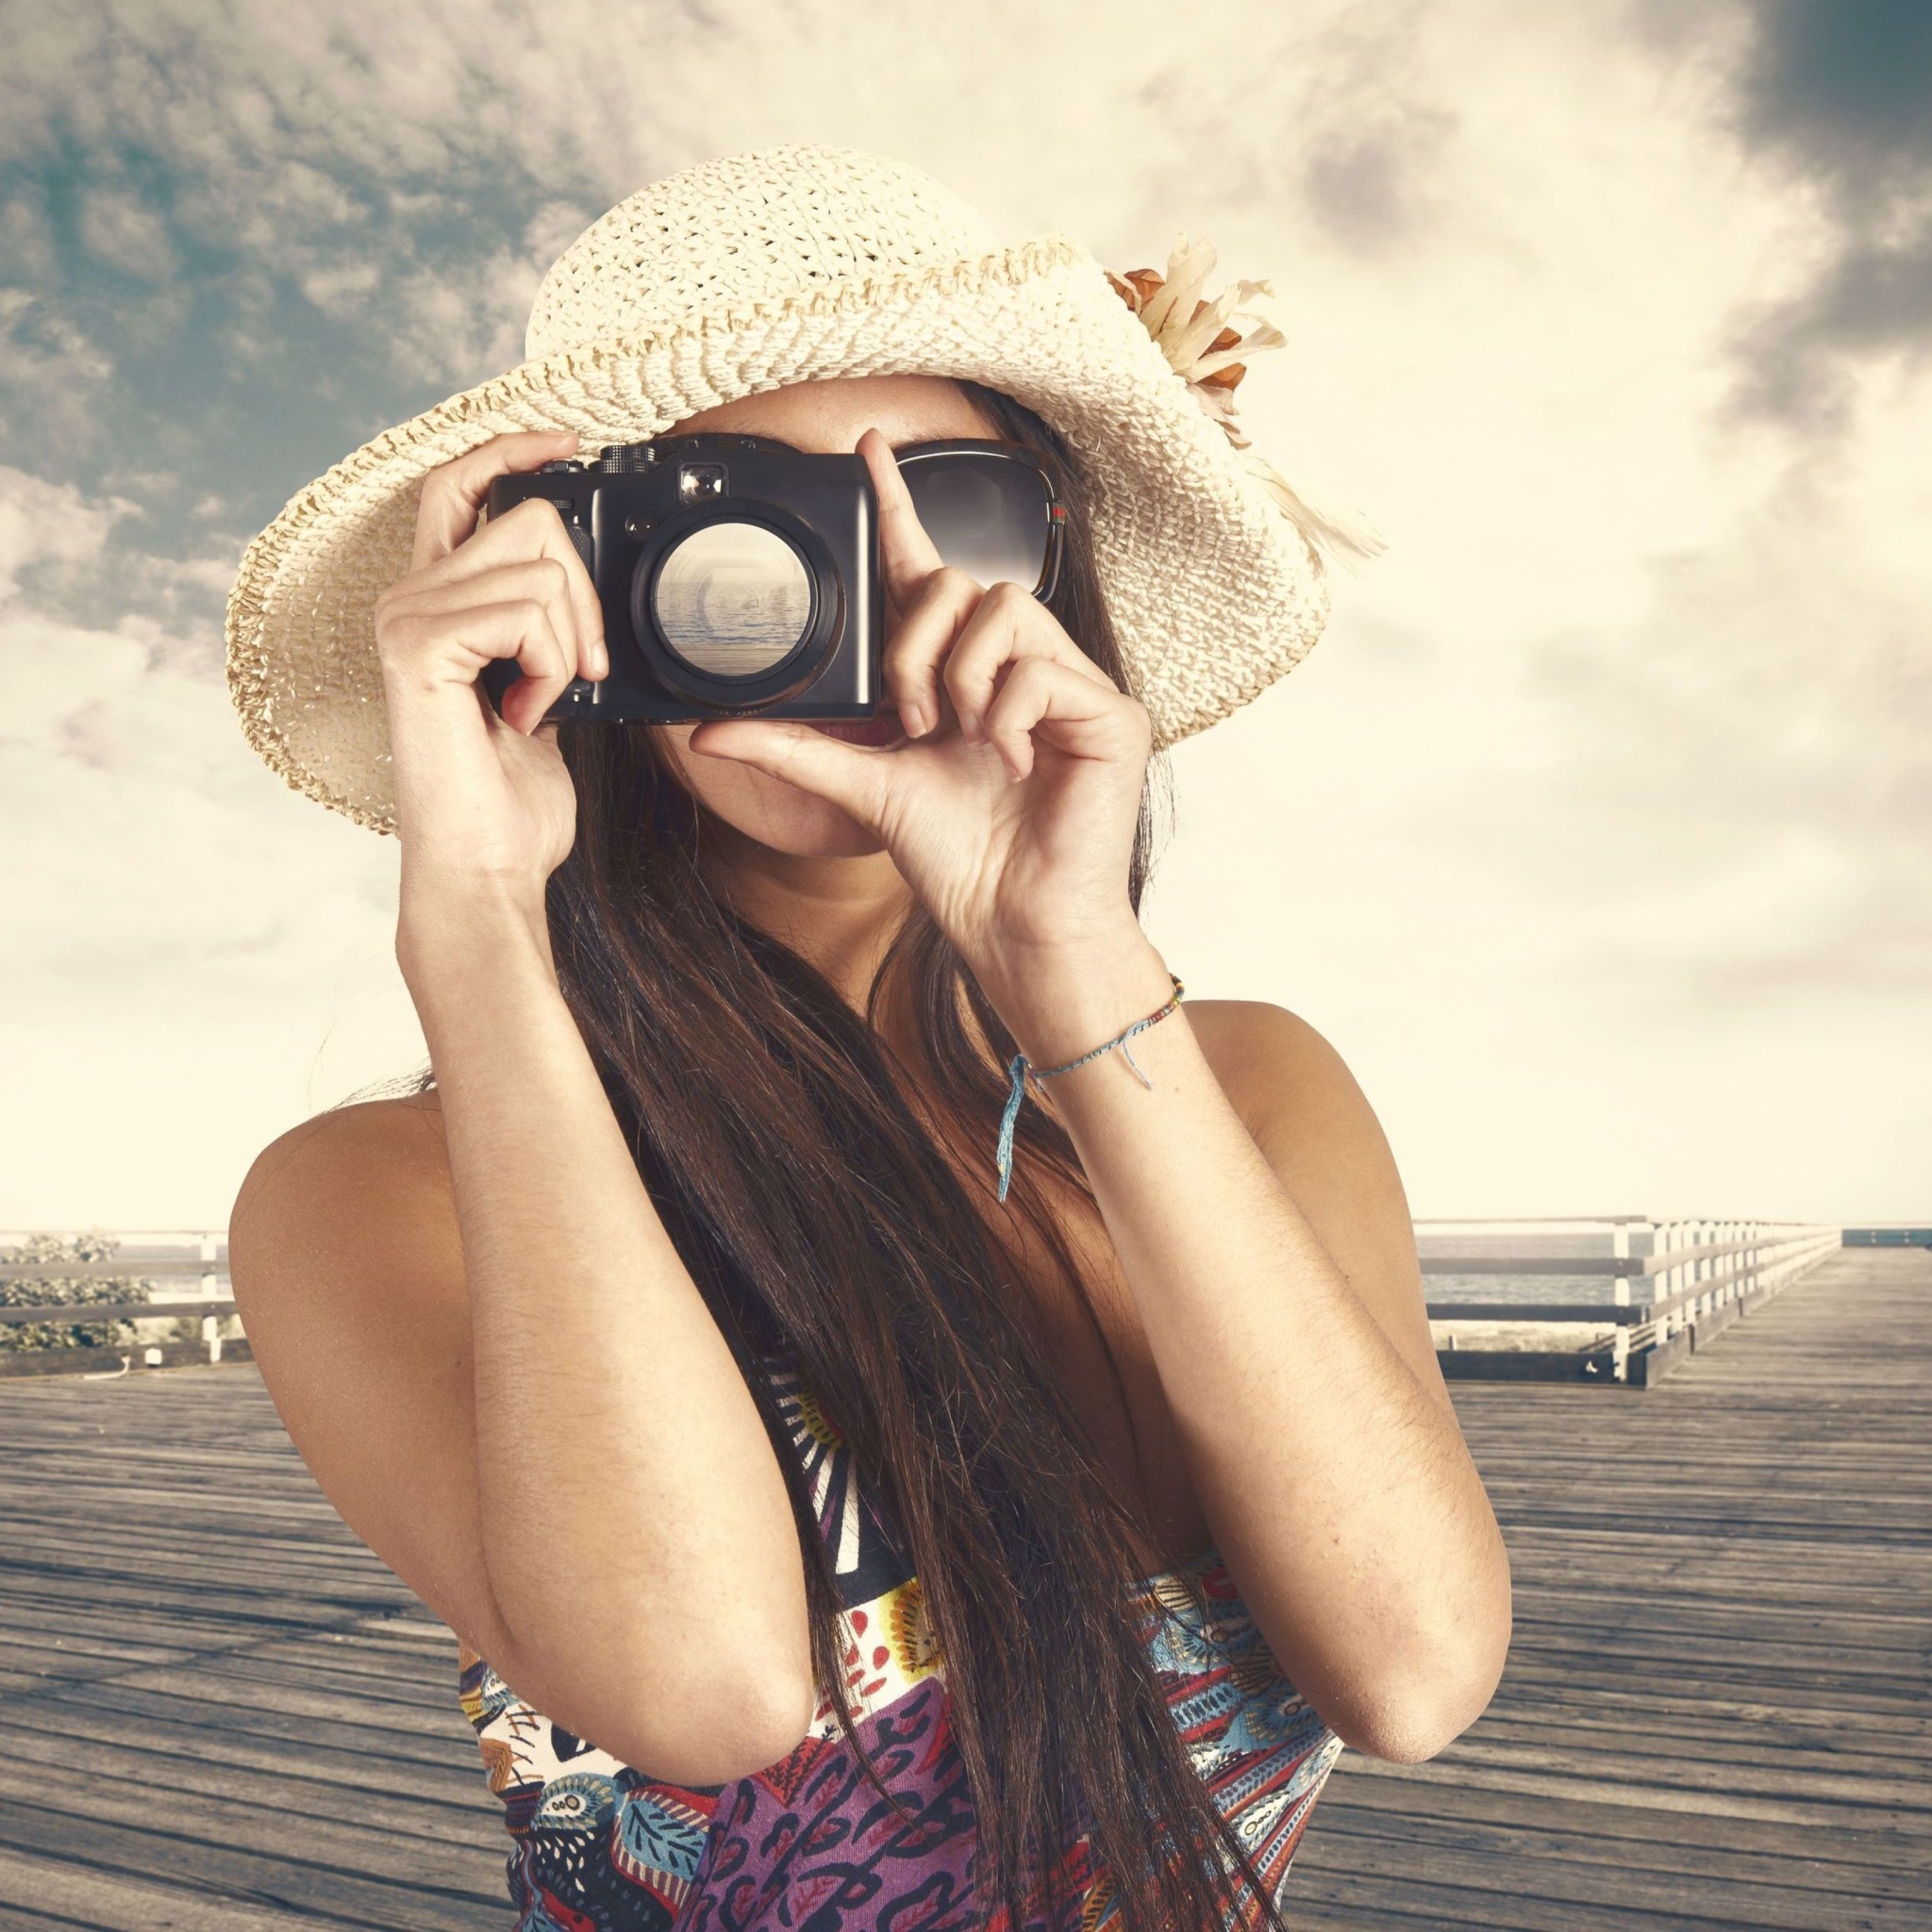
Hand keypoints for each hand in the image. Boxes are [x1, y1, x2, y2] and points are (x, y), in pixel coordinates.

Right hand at [373, 432, 606, 900]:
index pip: (459, 485)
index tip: (570, 444)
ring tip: (538, 705)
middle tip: (578, 672)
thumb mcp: (544, 691)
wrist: (488, 868)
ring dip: (570, 646)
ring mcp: (405, 617)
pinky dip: (552, 667)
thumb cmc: (513, 800)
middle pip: (528, 519)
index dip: (512, 450)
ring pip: (540, 569)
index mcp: (435, 601)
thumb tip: (585, 581)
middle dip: (586, 597)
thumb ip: (547, 627)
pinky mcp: (417, 645)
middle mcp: (408, 598)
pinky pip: (527, 611)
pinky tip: (524, 715)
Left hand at [686, 428, 1157, 1042]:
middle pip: (958, 582)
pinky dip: (1010, 716)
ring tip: (963, 738)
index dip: (897, 507)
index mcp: (958, 674)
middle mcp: (1013, 667)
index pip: (924, 571)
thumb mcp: (863, 789)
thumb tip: (707, 731)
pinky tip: (1012, 762)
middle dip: (915, 648)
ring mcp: (1066, 686)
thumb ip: (793, 748)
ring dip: (962, 676)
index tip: (867, 449)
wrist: (1014, 923)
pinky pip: (1042, 668)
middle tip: (914, 719)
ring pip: (1002, 608)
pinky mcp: (1109, 712)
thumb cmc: (958, 860)